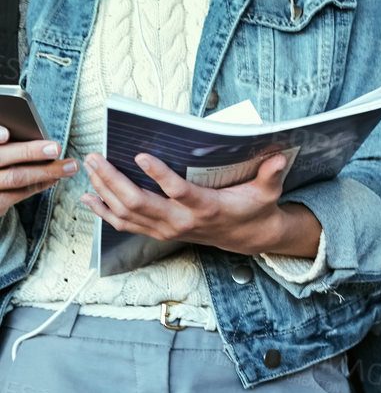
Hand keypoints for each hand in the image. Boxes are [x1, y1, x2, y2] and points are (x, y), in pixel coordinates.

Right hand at [0, 128, 77, 216]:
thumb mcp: (1, 152)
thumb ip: (4, 140)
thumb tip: (18, 130)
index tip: (6, 134)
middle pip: (2, 156)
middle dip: (29, 152)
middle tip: (56, 148)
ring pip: (15, 178)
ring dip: (45, 171)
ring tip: (70, 166)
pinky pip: (16, 195)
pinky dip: (37, 185)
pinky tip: (54, 178)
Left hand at [80, 152, 320, 257]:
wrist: (248, 237)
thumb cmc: (255, 208)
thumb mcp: (268, 192)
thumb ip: (270, 174)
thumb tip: (278, 157)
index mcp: (206, 208)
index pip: (178, 192)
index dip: (159, 175)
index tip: (141, 155)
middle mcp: (182, 222)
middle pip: (139, 203)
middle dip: (113, 179)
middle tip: (97, 157)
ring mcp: (167, 229)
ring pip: (126, 213)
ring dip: (104, 190)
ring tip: (91, 167)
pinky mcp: (159, 232)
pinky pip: (125, 224)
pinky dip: (103, 212)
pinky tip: (89, 197)